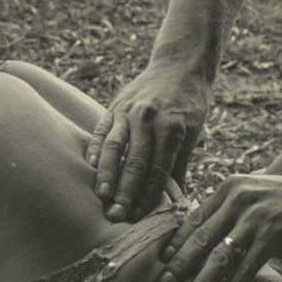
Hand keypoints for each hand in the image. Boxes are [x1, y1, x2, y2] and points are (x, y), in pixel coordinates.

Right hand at [85, 64, 211, 221]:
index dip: (148, 195)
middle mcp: (149, 118)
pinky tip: (90, 166)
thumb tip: (177, 203)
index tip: (140, 217)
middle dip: (125, 192)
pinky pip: (102, 128)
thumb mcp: (191, 132)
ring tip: (101, 196)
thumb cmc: (189, 104)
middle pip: (135, 162)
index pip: (158, 169)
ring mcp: (129, 110)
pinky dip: (95, 147)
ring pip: (115, 146)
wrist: (180, 64)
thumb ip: (179, 166)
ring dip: (107, 174)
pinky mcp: (115, 104)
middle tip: (116, 216)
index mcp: (172, 127)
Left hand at [156, 166, 281, 281]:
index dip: (177, 242)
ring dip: (202, 281)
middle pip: (201, 238)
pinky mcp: (274, 234)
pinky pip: (247, 267)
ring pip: (220, 255)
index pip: (194, 218)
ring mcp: (255, 217)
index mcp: (229, 188)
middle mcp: (238, 199)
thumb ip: (231, 210)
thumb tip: (207, 236)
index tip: (162, 261)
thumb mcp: (254, 194)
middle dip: (180, 265)